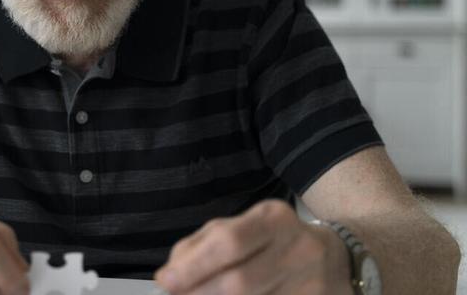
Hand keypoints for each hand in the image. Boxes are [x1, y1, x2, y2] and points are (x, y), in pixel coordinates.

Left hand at [153, 200, 351, 294]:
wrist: (340, 259)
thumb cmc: (273, 242)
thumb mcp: (241, 229)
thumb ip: (200, 246)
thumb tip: (168, 277)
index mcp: (273, 218)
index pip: (228, 242)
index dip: (193, 266)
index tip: (164, 282)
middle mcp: (298, 248)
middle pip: (239, 282)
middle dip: (200, 294)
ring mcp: (314, 284)